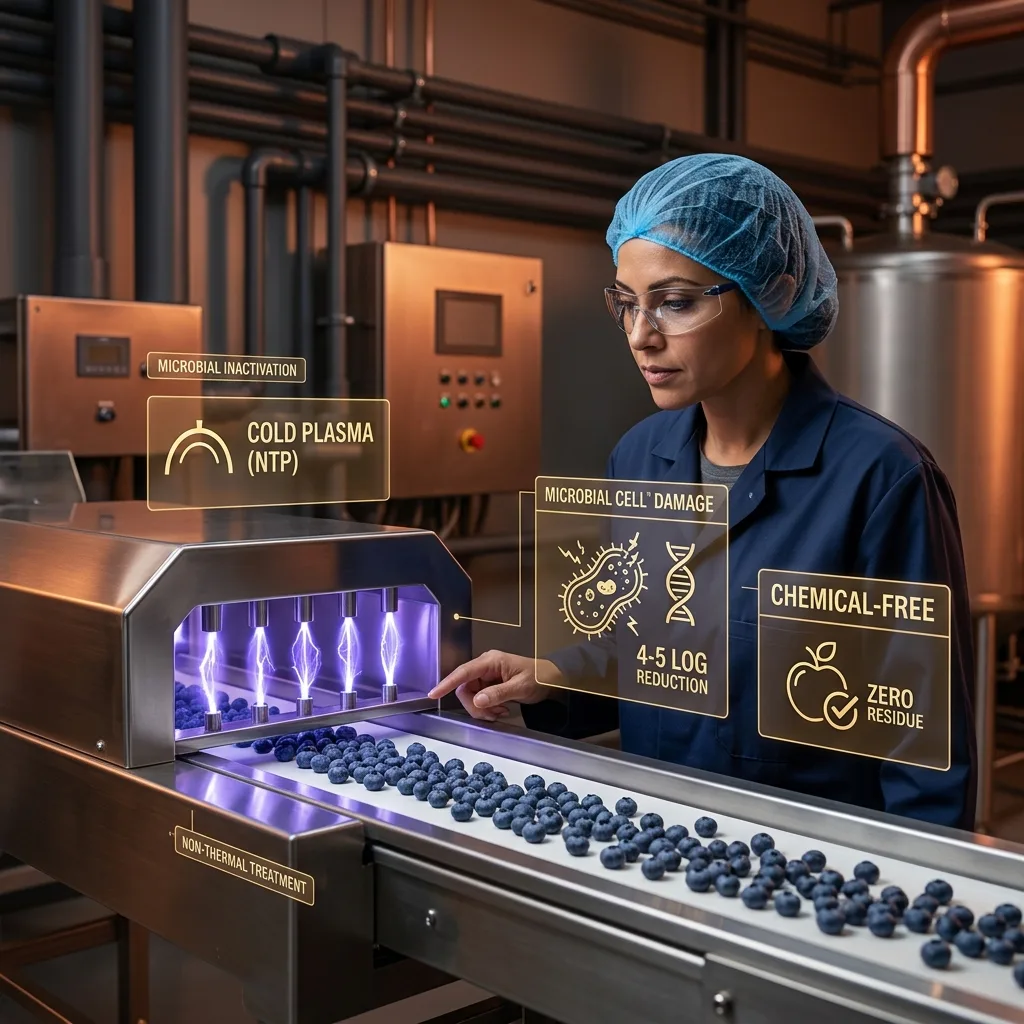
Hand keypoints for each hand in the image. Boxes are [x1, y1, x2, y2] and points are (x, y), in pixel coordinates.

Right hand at [427, 650, 557, 721]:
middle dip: (475, 705)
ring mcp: (487, 676)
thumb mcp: (520, 687)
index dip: (447, 683)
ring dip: (483, 709)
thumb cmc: (539, 678)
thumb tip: (477, 701)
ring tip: (501, 713)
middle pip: (465, 688)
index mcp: (491, 661)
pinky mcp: (489, 685)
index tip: (434, 694)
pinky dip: (488, 709)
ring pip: (471, 697)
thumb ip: (498, 694)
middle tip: (492, 715)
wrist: (551, 680)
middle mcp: (485, 667)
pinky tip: (502, 711)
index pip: (464, 672)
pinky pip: (479, 700)